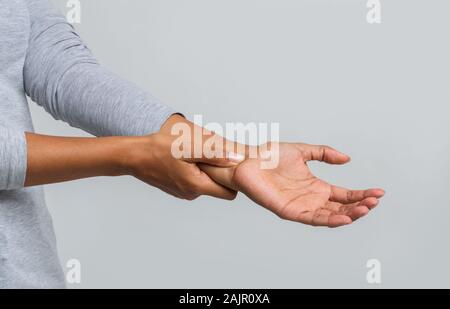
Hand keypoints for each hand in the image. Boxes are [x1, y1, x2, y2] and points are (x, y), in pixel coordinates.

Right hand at [125, 133, 238, 199]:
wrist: (133, 155)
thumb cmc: (158, 148)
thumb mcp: (190, 147)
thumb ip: (215, 154)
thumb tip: (238, 160)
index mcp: (197, 186)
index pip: (230, 192)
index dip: (233, 178)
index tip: (230, 163)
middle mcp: (191, 194)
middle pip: (219, 188)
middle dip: (220, 173)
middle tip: (213, 154)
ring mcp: (183, 192)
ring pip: (206, 183)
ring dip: (207, 170)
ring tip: (196, 153)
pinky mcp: (177, 187)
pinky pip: (194, 181)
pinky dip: (195, 170)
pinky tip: (186, 158)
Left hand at [200, 143, 384, 227]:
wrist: (247, 160)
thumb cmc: (270, 156)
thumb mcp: (303, 151)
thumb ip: (324, 153)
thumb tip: (347, 159)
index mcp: (316, 186)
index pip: (344, 195)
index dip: (361, 194)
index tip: (379, 192)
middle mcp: (311, 199)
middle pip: (341, 208)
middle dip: (360, 207)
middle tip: (375, 201)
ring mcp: (301, 206)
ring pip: (330, 216)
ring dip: (349, 215)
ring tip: (365, 209)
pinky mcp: (289, 211)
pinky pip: (312, 219)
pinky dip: (329, 220)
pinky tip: (344, 217)